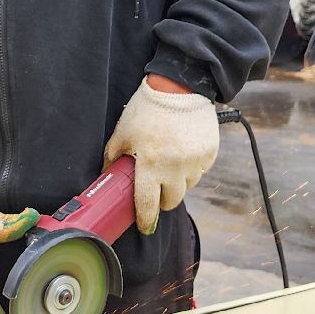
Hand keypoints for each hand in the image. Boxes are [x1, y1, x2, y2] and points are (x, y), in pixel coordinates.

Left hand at [104, 77, 220, 234]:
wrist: (179, 87)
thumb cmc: (146, 109)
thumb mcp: (123, 133)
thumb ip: (113, 157)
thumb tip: (105, 176)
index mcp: (150, 164)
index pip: (147, 204)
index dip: (145, 219)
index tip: (144, 226)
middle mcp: (175, 167)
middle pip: (171, 201)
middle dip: (162, 199)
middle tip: (155, 187)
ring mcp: (195, 162)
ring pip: (186, 186)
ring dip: (177, 182)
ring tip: (168, 162)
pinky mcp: (209, 154)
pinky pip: (199, 171)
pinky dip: (190, 168)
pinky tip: (182, 151)